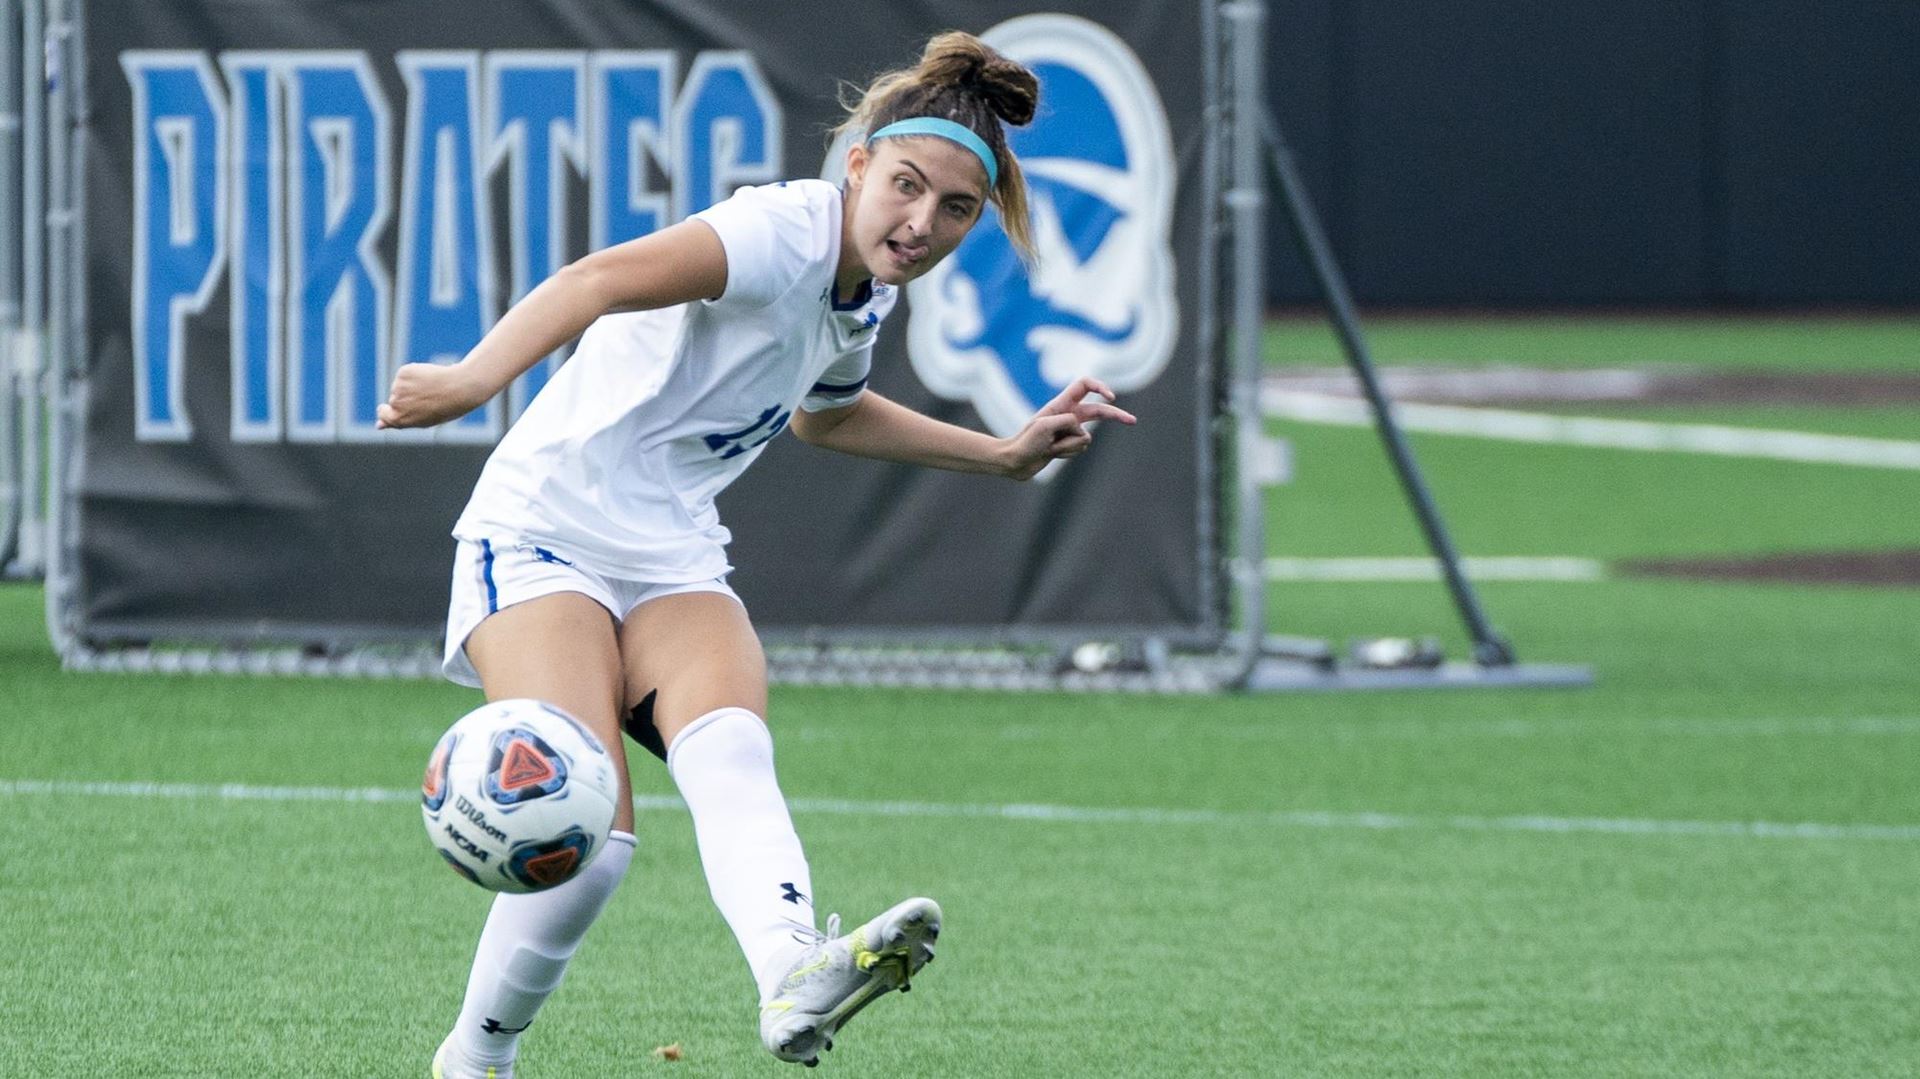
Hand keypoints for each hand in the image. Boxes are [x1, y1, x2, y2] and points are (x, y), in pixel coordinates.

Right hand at [376, 362, 490, 429]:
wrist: (458, 389)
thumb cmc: (445, 408)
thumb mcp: (421, 420)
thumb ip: (399, 422)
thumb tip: (377, 425)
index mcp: (399, 420)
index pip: (384, 415)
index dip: (388, 411)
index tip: (394, 407)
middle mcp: (396, 404)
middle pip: (395, 399)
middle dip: (407, 398)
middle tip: (428, 399)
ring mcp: (398, 387)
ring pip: (400, 386)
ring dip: (412, 386)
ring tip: (432, 389)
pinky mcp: (403, 373)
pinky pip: (405, 374)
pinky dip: (415, 374)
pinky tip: (429, 378)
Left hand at [998, 376, 1137, 480]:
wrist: (1015, 461)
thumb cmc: (1026, 441)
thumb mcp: (1046, 426)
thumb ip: (1070, 423)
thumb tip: (1084, 434)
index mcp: (1061, 402)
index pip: (1085, 385)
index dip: (1100, 387)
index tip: (1111, 398)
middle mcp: (1068, 414)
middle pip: (1099, 411)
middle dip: (1116, 416)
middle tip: (1133, 421)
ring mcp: (1070, 430)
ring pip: (1086, 437)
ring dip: (1069, 445)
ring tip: (1050, 447)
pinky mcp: (1069, 445)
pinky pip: (1080, 448)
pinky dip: (1068, 453)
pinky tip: (1053, 454)